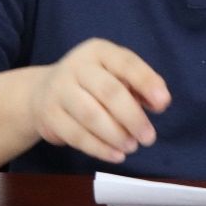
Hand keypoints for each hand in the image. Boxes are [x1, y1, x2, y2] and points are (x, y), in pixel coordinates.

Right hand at [28, 38, 169, 163]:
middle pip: (109, 92)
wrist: (41, 92)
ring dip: (116, 135)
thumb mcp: (114, 74)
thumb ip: (138, 85)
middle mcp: (77, 67)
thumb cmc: (91, 83)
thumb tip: (160, 102)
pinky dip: (99, 148)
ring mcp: (59, 90)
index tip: (163, 103)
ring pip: (91, 115)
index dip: (146, 82)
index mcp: (99, 51)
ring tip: (132, 146)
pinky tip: (116, 155)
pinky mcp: (49, 116)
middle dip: (133, 117)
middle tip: (149, 137)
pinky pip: (76, 135)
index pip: (126, 63)